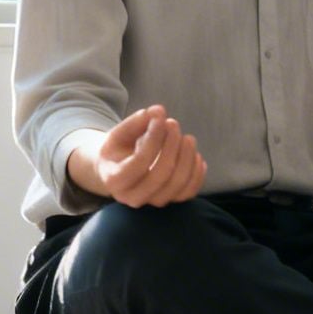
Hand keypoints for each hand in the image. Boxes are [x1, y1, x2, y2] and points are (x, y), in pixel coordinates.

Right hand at [75, 105, 207, 207]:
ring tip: (187, 138)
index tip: (160, 118)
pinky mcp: (170, 201)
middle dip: (172, 145)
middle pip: (161, 174)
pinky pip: (189, 192)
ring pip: (178, 184)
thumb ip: (135, 122)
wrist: (119, 171)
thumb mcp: (118, 134)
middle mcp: (133, 197)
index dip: (154, 137)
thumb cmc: (118, 150)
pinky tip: (195, 155)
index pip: (140, 161)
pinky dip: (197, 173)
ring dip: (187, 157)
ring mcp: (152, 202)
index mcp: (115, 180)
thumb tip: (158, 111)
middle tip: (173, 123)